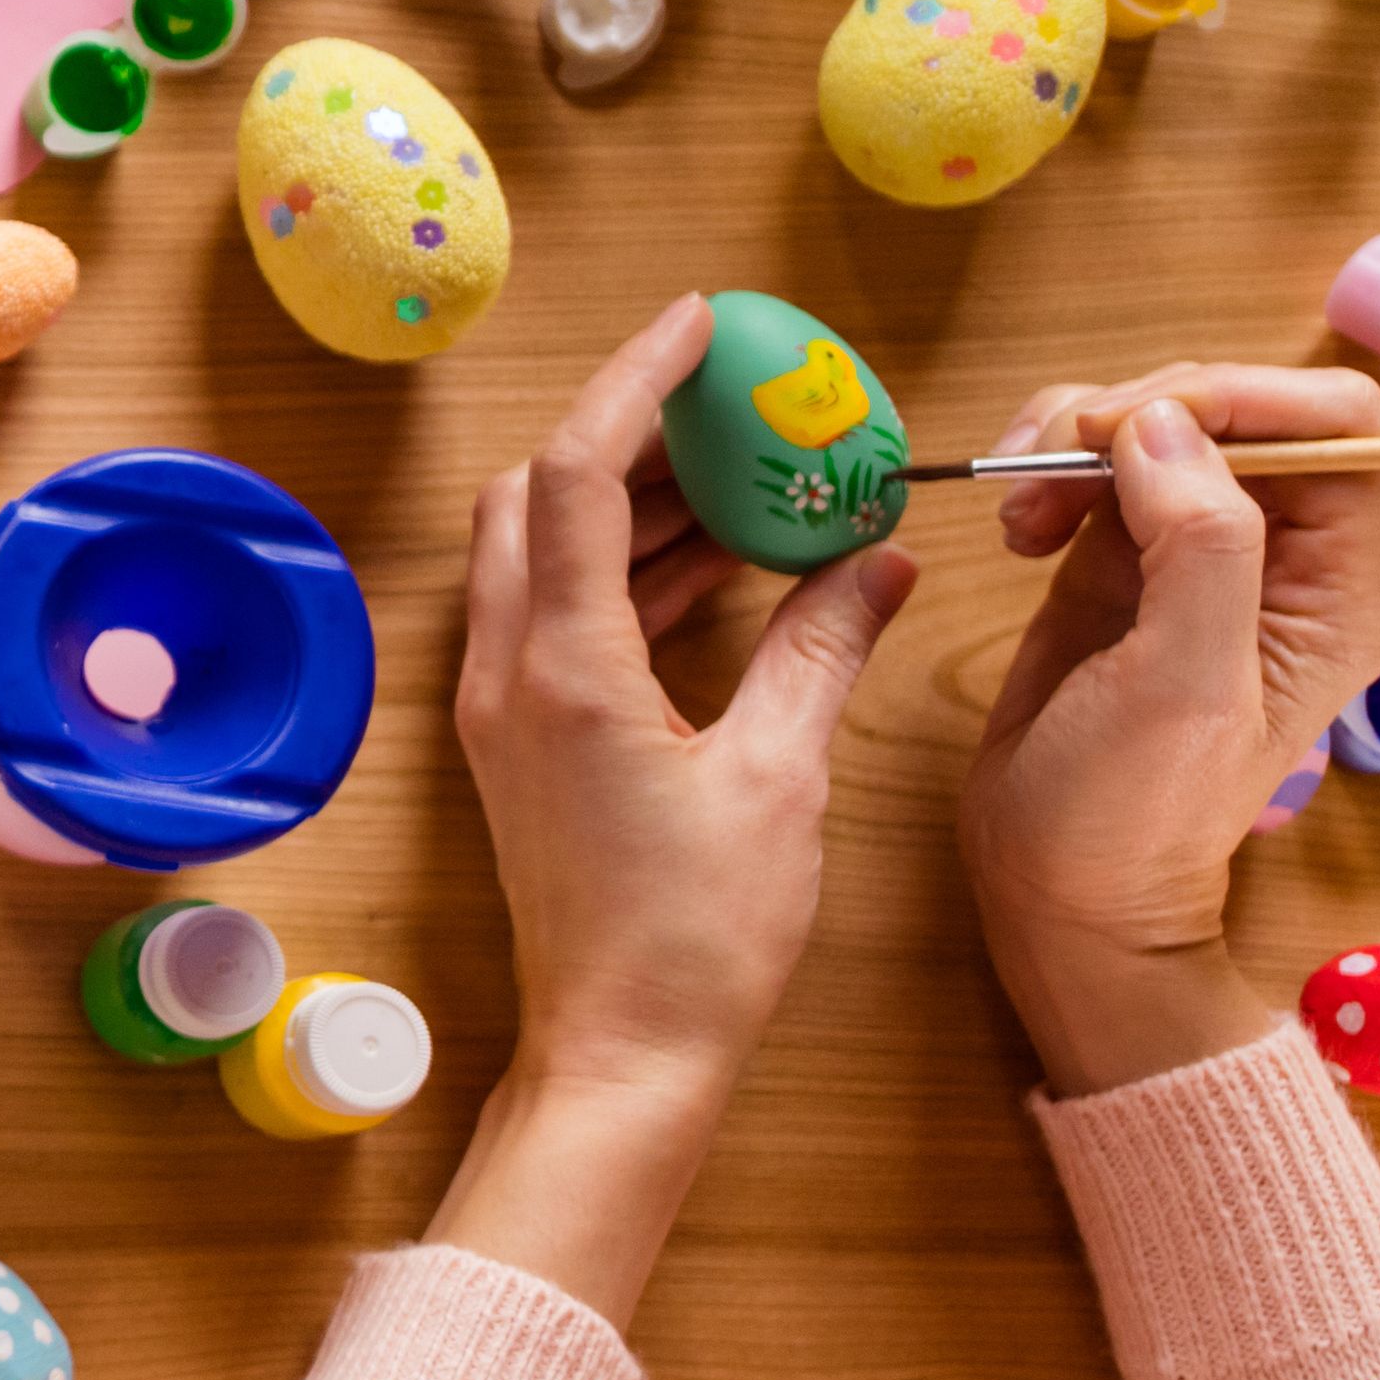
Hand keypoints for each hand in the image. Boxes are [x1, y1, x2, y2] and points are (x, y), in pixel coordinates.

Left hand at [428, 298, 913, 1312]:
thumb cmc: (698, 936)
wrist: (621, 1055)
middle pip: (538, 498)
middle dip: (625, 434)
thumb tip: (875, 562)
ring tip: (741, 482)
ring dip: (628, 507)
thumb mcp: (781, 778)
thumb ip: (821, 651)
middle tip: (728, 409)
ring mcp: (503, 713)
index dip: (635, 380)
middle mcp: (507, 674)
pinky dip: (623, 575)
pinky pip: (555, 619)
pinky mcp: (522, 748)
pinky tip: (714, 575)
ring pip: (539, 556)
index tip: (700, 324)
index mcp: (561, 666)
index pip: (579, 471)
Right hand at [957, 363, 1379, 1095]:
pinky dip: (1047, 465)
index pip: (1337, 427)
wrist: (1062, 884)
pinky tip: (1018, 528)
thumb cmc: (1136, 811)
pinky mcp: (1126, 552)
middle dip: (1138, 414)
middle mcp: (1286, 554)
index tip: (1131, 427)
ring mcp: (1201, 548)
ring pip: (1158, 418)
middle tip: (1049, 465)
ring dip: (1074, 435)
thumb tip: (1161, 420)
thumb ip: (1199, 544)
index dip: (1243, 400)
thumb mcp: (1183, 685)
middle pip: (1236, 407)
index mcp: (1341, 585)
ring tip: (1021, 510)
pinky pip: (1098, 458)